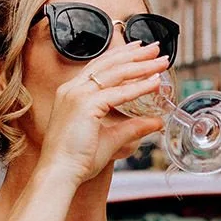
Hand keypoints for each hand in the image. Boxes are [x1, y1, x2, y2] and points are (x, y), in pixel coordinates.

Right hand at [37, 41, 170, 184]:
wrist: (59, 173)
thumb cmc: (77, 159)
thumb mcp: (111, 138)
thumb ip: (133, 127)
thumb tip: (156, 122)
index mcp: (72, 93)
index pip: (100, 66)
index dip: (121, 56)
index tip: (139, 49)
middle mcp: (72, 89)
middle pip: (109, 64)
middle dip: (135, 54)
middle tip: (156, 48)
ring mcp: (77, 95)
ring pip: (116, 73)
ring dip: (141, 66)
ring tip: (161, 61)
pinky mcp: (85, 105)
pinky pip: (118, 93)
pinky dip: (139, 87)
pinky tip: (155, 83)